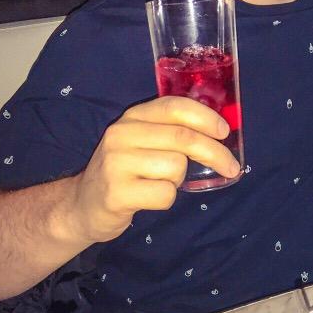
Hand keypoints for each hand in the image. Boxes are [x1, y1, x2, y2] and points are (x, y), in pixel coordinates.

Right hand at [68, 96, 239, 242]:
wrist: (81, 206)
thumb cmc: (124, 171)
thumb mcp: (142, 142)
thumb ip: (171, 131)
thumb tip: (220, 131)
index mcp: (133, 117)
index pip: (174, 106)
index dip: (205, 117)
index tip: (225, 132)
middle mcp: (122, 134)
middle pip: (183, 138)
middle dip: (215, 153)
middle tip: (232, 168)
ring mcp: (116, 163)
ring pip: (176, 167)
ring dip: (179, 180)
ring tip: (160, 183)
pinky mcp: (116, 193)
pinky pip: (165, 194)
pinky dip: (166, 199)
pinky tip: (148, 198)